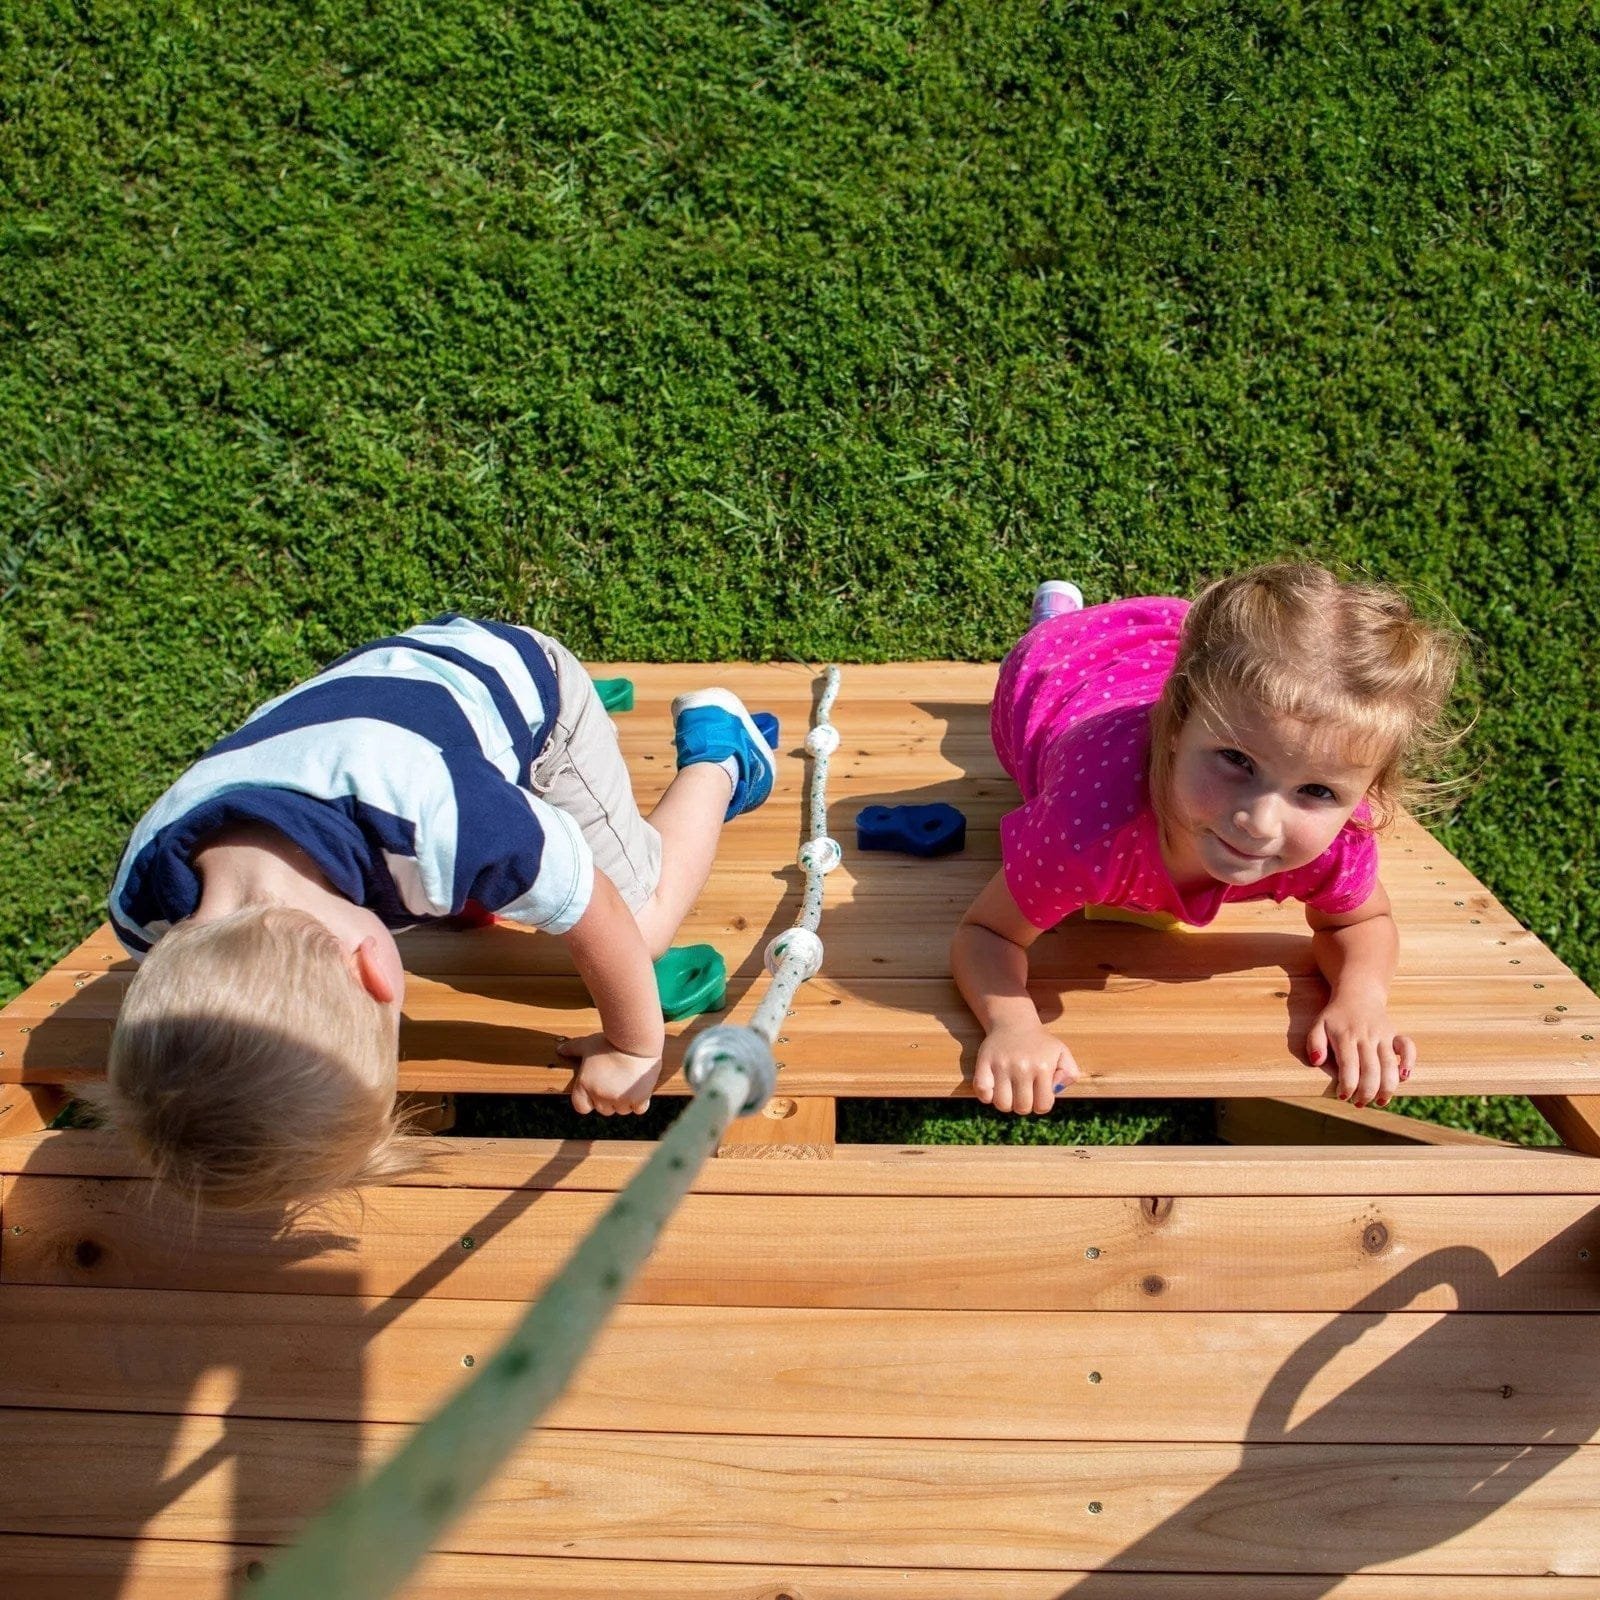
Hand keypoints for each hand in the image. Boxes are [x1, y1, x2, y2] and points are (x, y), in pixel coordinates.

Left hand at [558, 1034, 661, 1115]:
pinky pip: (639, 1108)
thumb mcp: (588, 1043)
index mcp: (584, 1086)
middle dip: (609, 1099)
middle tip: (616, 1081)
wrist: (636, 1041)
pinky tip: (640, 1088)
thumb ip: (573, 1048)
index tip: (597, 1089)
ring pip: (622, 1110)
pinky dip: (640, 1101)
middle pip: (604, 1109)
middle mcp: (600, 1096)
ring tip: (629, 1082)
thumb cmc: (610, 1041)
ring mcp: (620, 1100)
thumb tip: (559, 1049)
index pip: (581, 1107)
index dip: (589, 1100)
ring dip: (625, 1101)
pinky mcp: (638, 1100)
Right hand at [972, 1023, 1078, 1114]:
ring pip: (1002, 1104)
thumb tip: (1055, 1090)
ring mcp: (1002, 1065)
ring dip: (1006, 1103)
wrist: (1014, 1023)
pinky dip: (987, 1096)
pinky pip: (982, 1092)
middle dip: (1024, 1105)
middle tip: (1024, 1093)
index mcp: (1043, 1066)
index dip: (1041, 1104)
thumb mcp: (1062, 1053)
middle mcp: (1022, 1066)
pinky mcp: (984, 1063)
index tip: (1038, 1094)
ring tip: (1010, 1091)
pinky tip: (994, 1088)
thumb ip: (1070, 1074)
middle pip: (1022, 1108)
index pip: (1043, 1106)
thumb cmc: (1040, 1044)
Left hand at [1306, 991, 1415, 1108]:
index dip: (1348, 1085)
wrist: (1358, 994)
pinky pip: (1408, 1048)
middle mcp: (1366, 1037)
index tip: (1343, 1097)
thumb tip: (1316, 1061)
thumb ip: (1314, 1043)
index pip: (1348, 1066)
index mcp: (1345, 1036)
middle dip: (1367, 1092)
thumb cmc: (1335, 1017)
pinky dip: (1409, 1062)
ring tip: (1379, 1102)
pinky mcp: (1395, 1035)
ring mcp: (1383, 1036)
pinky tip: (1404, 1077)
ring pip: (1390, 1064)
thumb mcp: (1318, 1025)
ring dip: (1387, 1087)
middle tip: (1359, 1104)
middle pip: (1371, 1069)